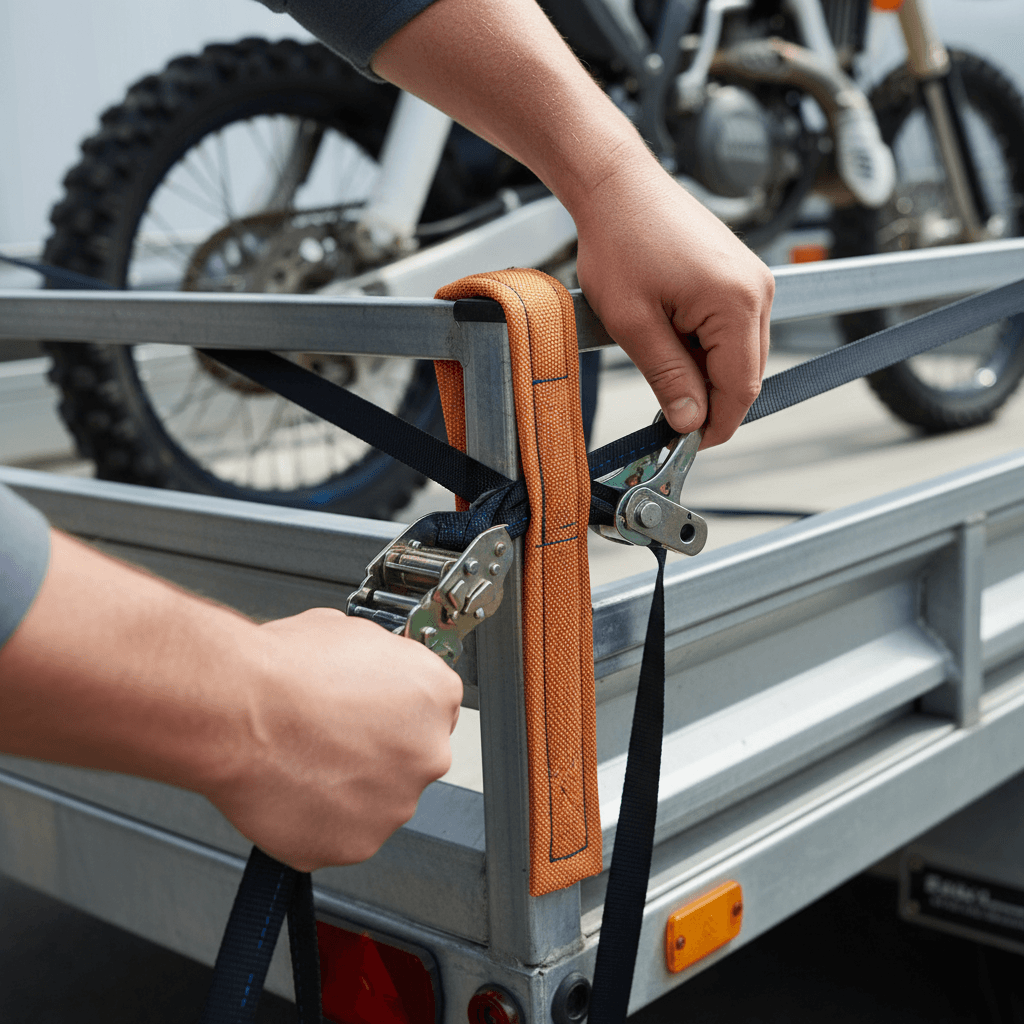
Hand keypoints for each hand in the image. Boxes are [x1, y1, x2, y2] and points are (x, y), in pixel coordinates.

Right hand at [205, 610, 462, 871]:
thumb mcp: (350, 631)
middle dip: (375, 752)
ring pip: (377, 800)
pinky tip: (292, 789)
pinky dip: (317, 820)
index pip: (432, 710)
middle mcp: (429, 752)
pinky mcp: (357, 843)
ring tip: (303, 761)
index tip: (370, 716)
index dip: (394, 712)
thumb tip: (371, 668)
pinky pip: (341, 834)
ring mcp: (396, 803)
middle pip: (410, 758)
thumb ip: (380, 660)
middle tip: (330, 739)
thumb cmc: (284, 669)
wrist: (236, 710)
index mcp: (436, 694)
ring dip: (348, 788)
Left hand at [573, 156, 773, 447]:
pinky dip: (705, 349)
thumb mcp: (634, 323)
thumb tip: (690, 421)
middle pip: (746, 375)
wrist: (618, 185)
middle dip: (710, 402)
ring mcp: (753, 280)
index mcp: (737, 303)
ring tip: (660, 370)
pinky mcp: (740, 275)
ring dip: (705, 374)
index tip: (687, 446)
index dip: (716, 425)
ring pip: (739, 355)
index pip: (741, 388)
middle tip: (667, 420)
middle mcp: (758, 291)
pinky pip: (732, 330)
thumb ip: (668, 376)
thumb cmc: (620, 240)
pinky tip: (669, 343)